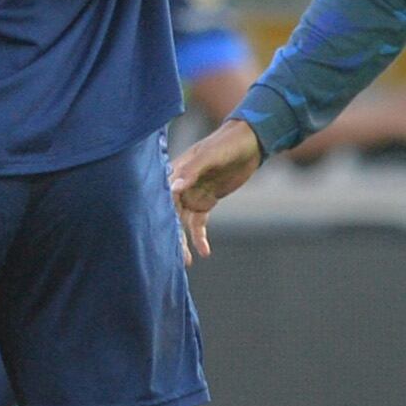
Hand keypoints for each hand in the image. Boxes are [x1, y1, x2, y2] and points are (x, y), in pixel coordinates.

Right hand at [169, 118, 265, 260]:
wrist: (249, 143)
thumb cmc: (226, 144)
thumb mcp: (210, 155)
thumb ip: (192, 171)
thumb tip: (174, 188)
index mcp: (176, 171)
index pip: (163, 196)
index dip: (159, 214)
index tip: (157, 234)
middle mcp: (181, 185)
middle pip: (171, 214)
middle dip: (172, 235)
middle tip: (175, 256)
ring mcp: (192, 195)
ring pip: (183, 223)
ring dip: (184, 241)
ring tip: (187, 262)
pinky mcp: (205, 202)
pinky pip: (199, 223)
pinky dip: (200, 238)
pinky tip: (204, 253)